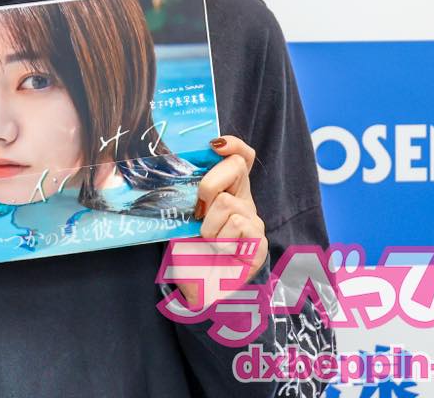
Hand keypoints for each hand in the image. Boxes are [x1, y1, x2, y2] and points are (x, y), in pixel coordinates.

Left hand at [177, 135, 267, 307]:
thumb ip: (186, 193)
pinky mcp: (260, 244)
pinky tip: (220, 253)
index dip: (233, 144)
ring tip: (208, 243)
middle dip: (210, 183)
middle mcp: (244, 202)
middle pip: (236, 167)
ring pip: (229, 202)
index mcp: (228, 191)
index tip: (214, 143)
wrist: (195, 289)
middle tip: (198, 210)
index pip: (241, 157)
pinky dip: (220, 240)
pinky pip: (239, 226)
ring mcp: (254, 223)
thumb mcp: (181, 215)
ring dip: (209, 225)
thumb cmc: (188, 252)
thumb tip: (173, 166)